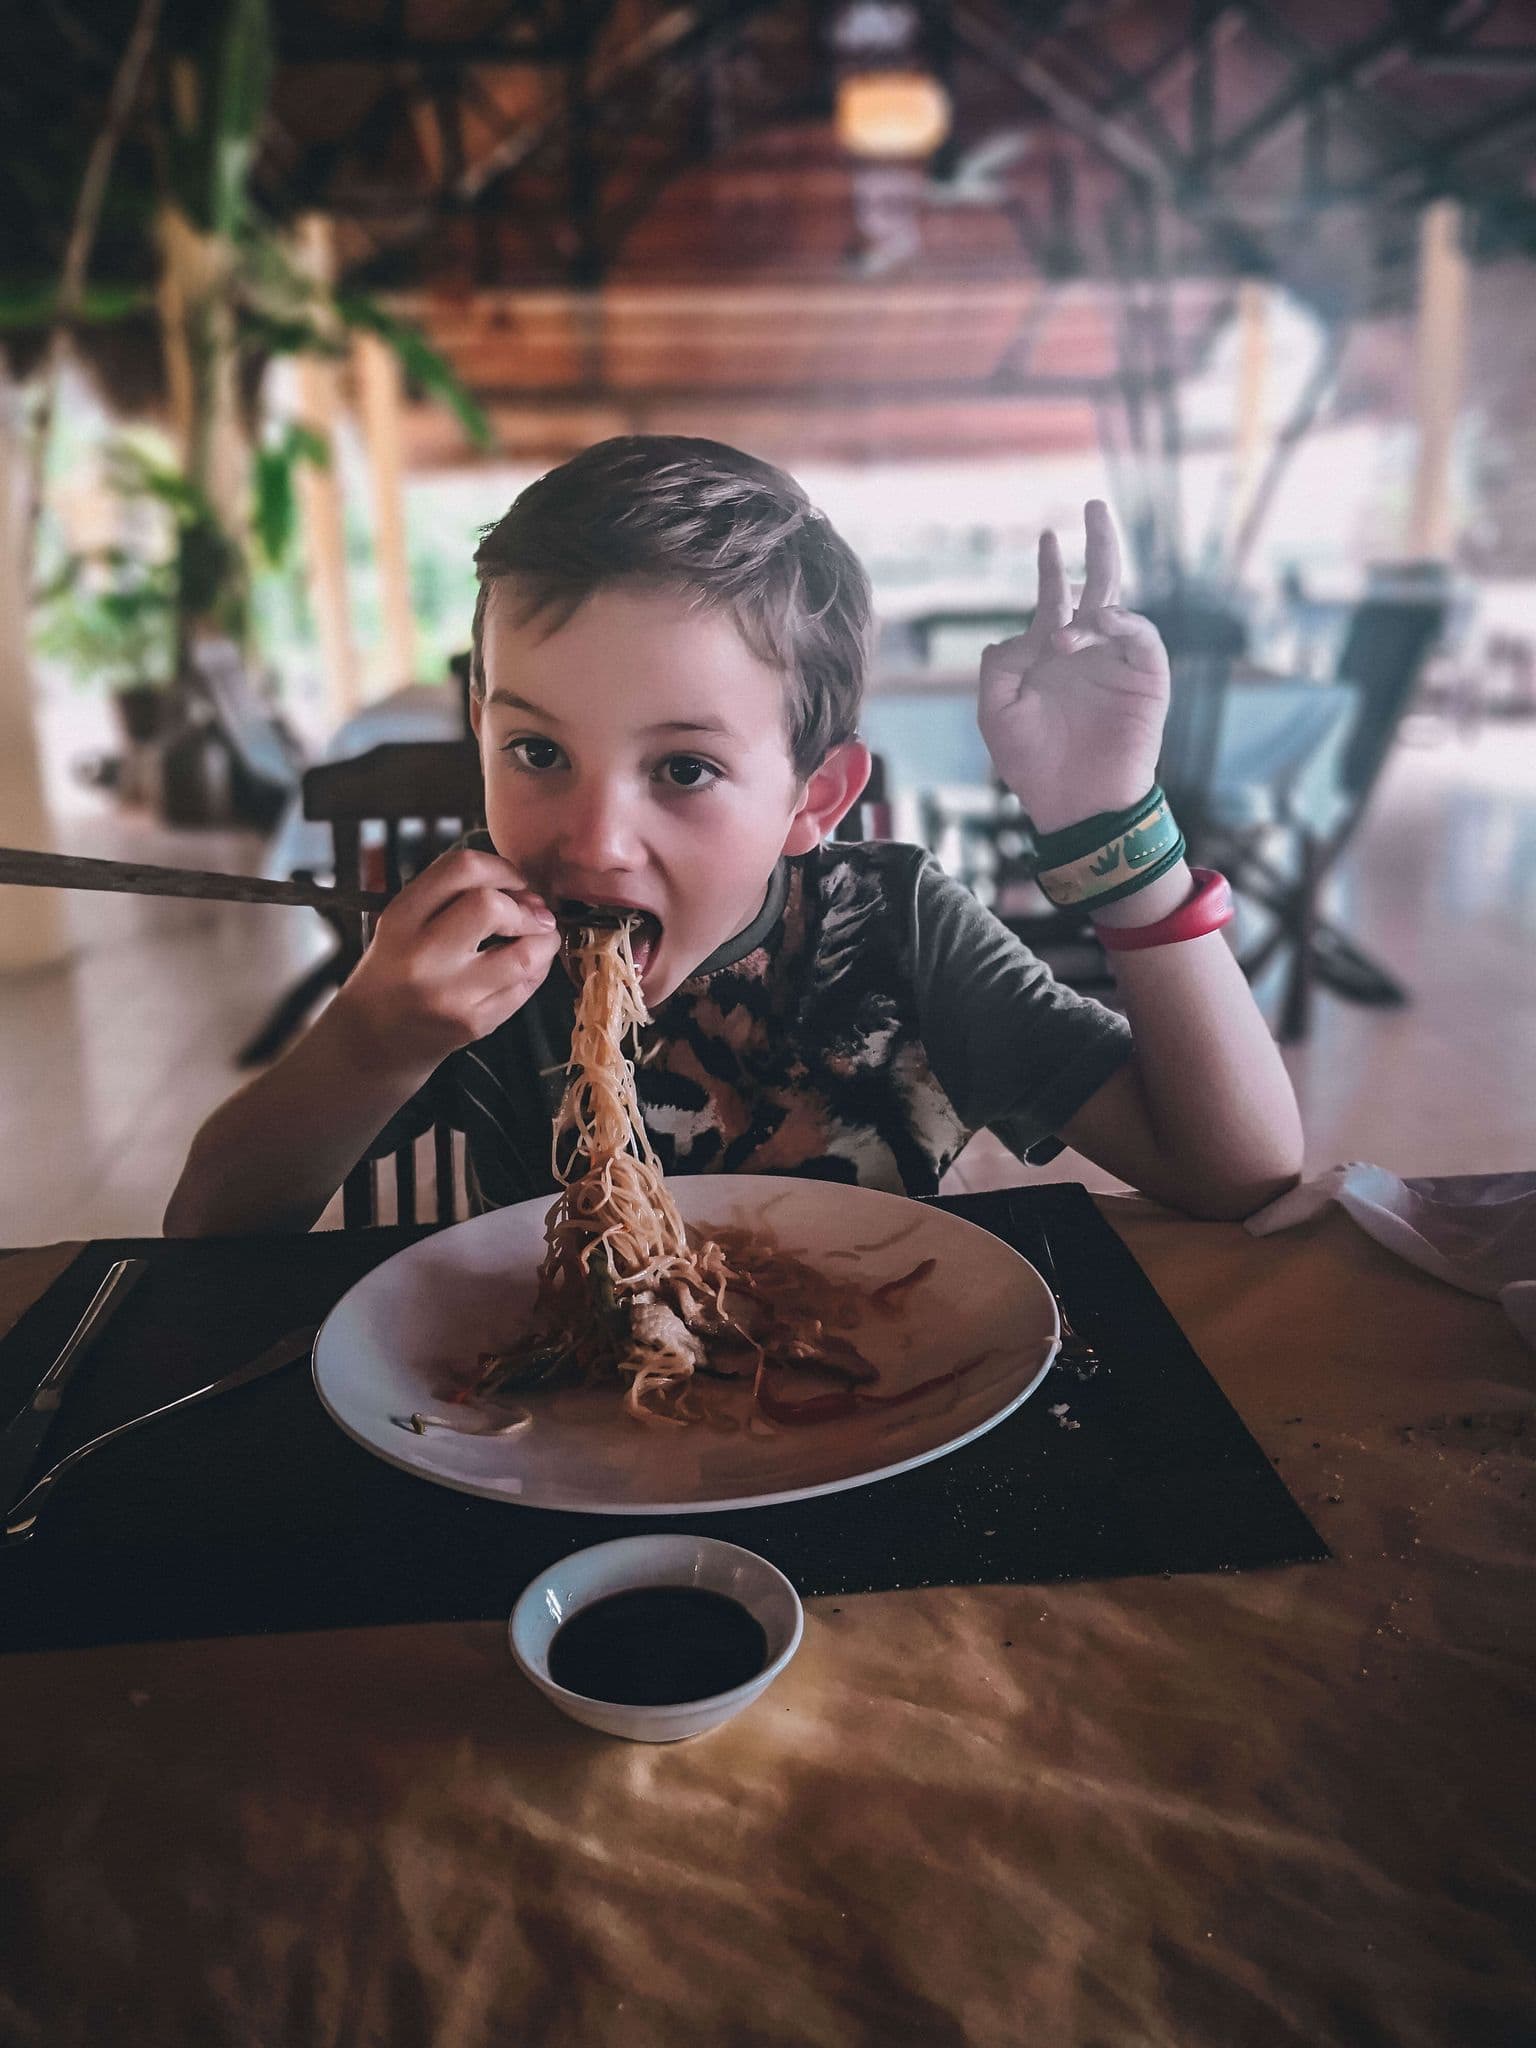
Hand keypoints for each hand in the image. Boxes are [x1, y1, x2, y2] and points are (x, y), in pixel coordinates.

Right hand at [334, 846, 561, 1071]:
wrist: (372, 1038)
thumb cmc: (395, 969)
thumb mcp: (404, 921)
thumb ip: (452, 895)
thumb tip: (525, 890)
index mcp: (402, 917)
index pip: (463, 869)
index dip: (503, 868)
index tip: (515, 881)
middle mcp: (423, 954)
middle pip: (492, 907)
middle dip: (526, 907)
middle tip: (532, 913)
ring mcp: (451, 994)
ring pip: (524, 955)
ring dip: (545, 940)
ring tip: (541, 937)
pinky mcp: (475, 1024)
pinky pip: (526, 988)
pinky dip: (539, 969)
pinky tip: (529, 965)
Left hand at [978, 501, 1170, 834]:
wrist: (1075, 804)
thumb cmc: (1033, 764)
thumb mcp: (995, 711)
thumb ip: (999, 663)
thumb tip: (1030, 629)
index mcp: (1052, 653)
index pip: (1055, 598)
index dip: (1051, 568)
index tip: (1046, 537)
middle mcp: (1088, 650)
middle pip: (1098, 583)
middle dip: (1098, 543)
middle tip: (1093, 505)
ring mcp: (1119, 662)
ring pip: (1119, 605)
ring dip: (1095, 603)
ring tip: (1062, 637)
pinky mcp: (1147, 678)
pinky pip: (1140, 635)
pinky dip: (1122, 623)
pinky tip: (1099, 625)